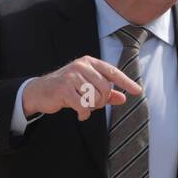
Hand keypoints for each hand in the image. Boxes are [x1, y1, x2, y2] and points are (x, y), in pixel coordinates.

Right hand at [21, 56, 140, 121]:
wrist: (39, 92)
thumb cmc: (66, 89)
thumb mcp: (87, 88)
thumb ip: (106, 93)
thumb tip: (123, 98)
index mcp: (89, 62)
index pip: (113, 72)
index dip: (127, 82)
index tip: (138, 91)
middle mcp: (81, 66)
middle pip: (105, 87)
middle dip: (102, 101)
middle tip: (93, 105)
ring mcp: (71, 76)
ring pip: (95, 97)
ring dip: (92, 107)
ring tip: (84, 107)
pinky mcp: (64, 89)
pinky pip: (83, 105)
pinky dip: (84, 114)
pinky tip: (80, 114)